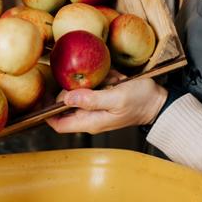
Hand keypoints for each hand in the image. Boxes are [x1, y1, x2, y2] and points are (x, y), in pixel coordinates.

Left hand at [46, 76, 167, 135]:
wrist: (159, 101)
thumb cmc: (141, 101)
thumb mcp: (117, 98)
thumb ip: (92, 99)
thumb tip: (67, 97)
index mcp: (90, 121)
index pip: (58, 123)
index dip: (46, 112)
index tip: (42, 96)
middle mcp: (90, 117)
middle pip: (66, 103)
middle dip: (74, 88)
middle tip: (90, 79)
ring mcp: (97, 107)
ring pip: (80, 92)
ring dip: (91, 82)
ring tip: (111, 80)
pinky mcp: (103, 98)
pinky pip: (93, 86)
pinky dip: (101, 79)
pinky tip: (115, 78)